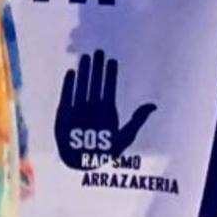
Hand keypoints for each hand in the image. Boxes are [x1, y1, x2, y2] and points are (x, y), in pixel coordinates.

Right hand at [54, 49, 155, 168]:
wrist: (83, 164)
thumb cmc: (105, 153)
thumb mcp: (125, 137)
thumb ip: (137, 120)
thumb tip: (152, 105)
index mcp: (108, 111)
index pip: (109, 88)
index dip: (110, 74)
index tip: (111, 61)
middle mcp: (92, 107)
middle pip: (95, 83)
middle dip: (96, 68)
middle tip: (98, 52)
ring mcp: (78, 110)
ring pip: (82, 86)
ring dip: (83, 72)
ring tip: (85, 58)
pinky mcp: (64, 114)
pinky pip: (66, 97)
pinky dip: (68, 86)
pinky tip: (71, 74)